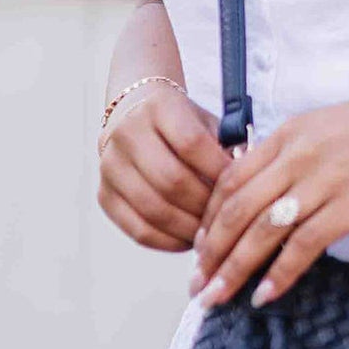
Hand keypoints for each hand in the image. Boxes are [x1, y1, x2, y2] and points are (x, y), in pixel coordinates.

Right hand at [98, 81, 228, 252]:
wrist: (134, 116)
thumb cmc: (183, 125)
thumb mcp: (207, 123)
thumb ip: (226, 150)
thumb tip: (245, 190)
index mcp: (158, 107)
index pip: (191, 143)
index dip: (218, 171)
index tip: (240, 188)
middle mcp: (127, 134)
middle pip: (171, 180)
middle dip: (205, 205)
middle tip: (227, 218)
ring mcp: (110, 166)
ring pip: (153, 209)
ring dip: (189, 228)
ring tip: (211, 234)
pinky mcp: (104, 195)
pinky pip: (138, 229)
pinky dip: (168, 241)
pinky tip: (188, 240)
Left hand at [189, 72, 348, 307]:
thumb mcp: (329, 127)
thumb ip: (296, 155)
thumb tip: (271, 192)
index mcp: (287, 134)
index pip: (228, 181)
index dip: (208, 220)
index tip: (199, 251)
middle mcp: (297, 155)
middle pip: (235, 210)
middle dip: (210, 254)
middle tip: (198, 286)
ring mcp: (324, 179)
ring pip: (261, 231)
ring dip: (233, 270)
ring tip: (217, 299)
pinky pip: (304, 245)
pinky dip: (280, 274)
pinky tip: (266, 295)